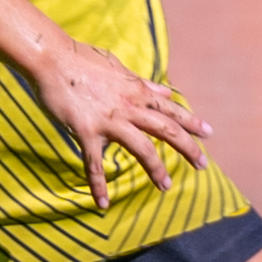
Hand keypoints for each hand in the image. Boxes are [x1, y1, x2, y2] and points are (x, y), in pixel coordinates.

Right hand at [27, 38, 213, 209]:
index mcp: (137, 91)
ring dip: (155, 169)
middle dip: (187, 148)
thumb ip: (142, 83)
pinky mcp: (86, 131)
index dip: (191, 121)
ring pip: (141, 148)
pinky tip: (103, 203)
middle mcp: (129, 106)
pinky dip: (98, 184)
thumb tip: (164, 90)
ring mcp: (109, 120)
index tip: (209, 134)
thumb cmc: (82, 60)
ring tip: (166, 186)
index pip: (171, 108)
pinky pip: (94, 163)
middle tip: (202, 164)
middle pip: (166, 130)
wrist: (52, 58)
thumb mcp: (118, 68)